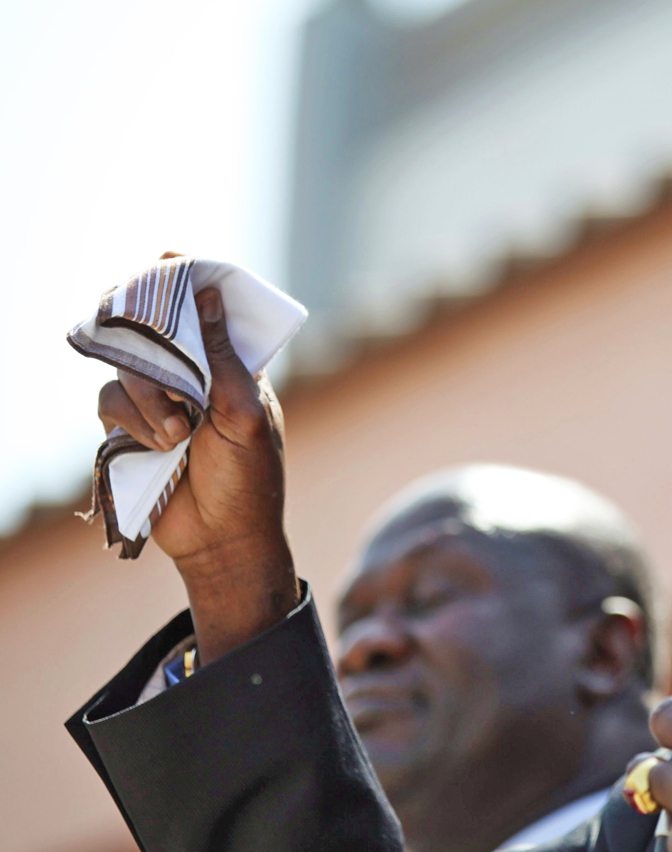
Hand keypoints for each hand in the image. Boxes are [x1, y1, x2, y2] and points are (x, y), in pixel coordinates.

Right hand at [96, 252, 295, 660]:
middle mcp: (194, 375)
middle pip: (154, 326)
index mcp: (234, 366)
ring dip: (150, 399)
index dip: (188, 279)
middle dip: (149, 334)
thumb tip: (208, 295)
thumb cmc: (250, 478)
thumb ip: (223, 358)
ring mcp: (160, 399)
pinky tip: (159, 447)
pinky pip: (110, 400)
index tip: (171, 256)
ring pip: (127, 366)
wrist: (222, 539)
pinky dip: (133, 421)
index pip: (208, 308)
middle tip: (137, 325)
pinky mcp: (131, 426)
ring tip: (178, 435)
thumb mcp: (245, 416)